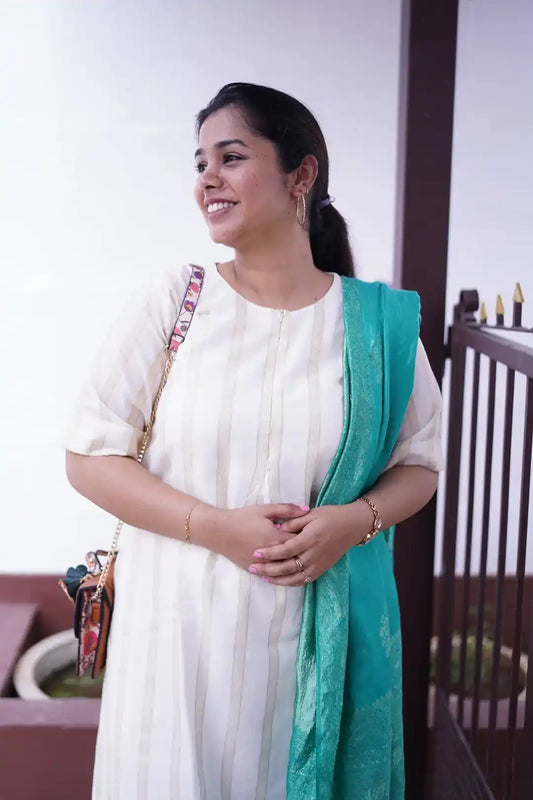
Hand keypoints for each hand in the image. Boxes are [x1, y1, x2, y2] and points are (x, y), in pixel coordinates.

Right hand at [194, 502, 308, 571]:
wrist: (219, 531)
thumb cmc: (242, 517)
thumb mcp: (265, 510)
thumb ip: (287, 509)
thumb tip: (306, 509)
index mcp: (277, 538)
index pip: (301, 541)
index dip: (310, 538)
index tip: (316, 534)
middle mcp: (272, 555)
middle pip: (295, 558)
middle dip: (305, 553)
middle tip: (314, 548)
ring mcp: (263, 565)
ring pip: (285, 571)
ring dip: (295, 566)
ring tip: (303, 560)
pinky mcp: (254, 571)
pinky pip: (272, 576)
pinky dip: (282, 575)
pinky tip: (289, 572)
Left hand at [248, 503, 371, 585]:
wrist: (352, 526)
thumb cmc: (331, 516)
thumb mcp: (312, 514)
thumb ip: (293, 521)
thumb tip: (276, 527)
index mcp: (310, 538)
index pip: (286, 550)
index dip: (270, 553)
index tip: (256, 553)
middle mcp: (314, 555)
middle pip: (287, 567)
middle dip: (268, 569)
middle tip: (253, 568)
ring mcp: (318, 564)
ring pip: (294, 578)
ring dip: (277, 579)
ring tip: (263, 577)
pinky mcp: (322, 570)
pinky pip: (304, 580)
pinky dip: (290, 582)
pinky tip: (279, 581)